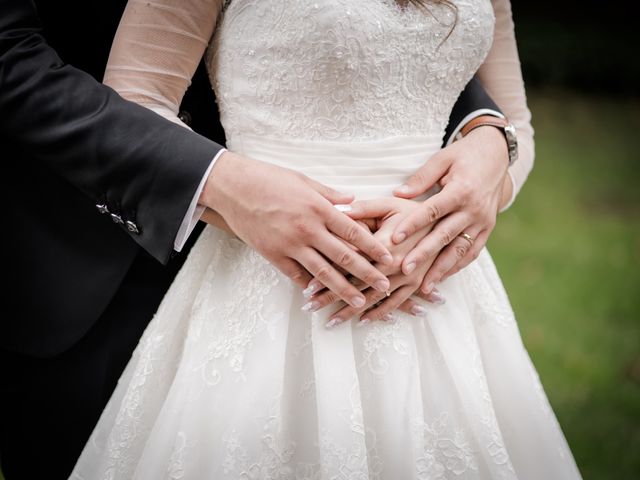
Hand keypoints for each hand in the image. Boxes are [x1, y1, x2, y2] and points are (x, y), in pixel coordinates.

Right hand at [199, 151, 393, 307]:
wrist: (233, 187)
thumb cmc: (269, 178)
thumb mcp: (304, 180)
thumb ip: (330, 194)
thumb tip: (353, 200)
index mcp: (319, 208)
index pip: (354, 232)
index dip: (374, 247)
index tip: (390, 258)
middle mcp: (308, 229)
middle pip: (344, 257)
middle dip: (367, 274)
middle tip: (385, 286)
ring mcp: (290, 245)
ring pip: (322, 273)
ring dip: (343, 289)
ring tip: (360, 302)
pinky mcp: (273, 255)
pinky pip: (296, 276)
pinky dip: (310, 287)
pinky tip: (322, 297)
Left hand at [303, 197, 445, 325]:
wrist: (450, 222)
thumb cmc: (415, 210)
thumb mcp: (388, 205)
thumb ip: (362, 209)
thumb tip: (335, 209)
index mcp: (383, 246)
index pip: (347, 265)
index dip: (326, 275)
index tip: (306, 286)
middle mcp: (394, 266)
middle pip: (355, 285)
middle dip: (331, 297)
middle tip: (309, 307)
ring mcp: (406, 278)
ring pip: (372, 300)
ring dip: (350, 312)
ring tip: (329, 323)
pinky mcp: (417, 285)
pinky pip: (395, 304)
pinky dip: (378, 314)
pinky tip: (362, 322)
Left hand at [391, 125, 512, 289]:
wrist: (497, 155)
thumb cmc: (463, 156)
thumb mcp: (442, 159)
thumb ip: (421, 178)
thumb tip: (398, 193)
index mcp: (461, 190)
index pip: (432, 211)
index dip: (412, 225)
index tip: (394, 238)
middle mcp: (474, 209)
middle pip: (444, 236)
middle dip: (424, 255)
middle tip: (404, 270)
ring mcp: (483, 222)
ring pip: (459, 250)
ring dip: (441, 270)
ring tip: (423, 287)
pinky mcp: (488, 230)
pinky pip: (472, 252)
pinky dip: (457, 267)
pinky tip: (441, 279)